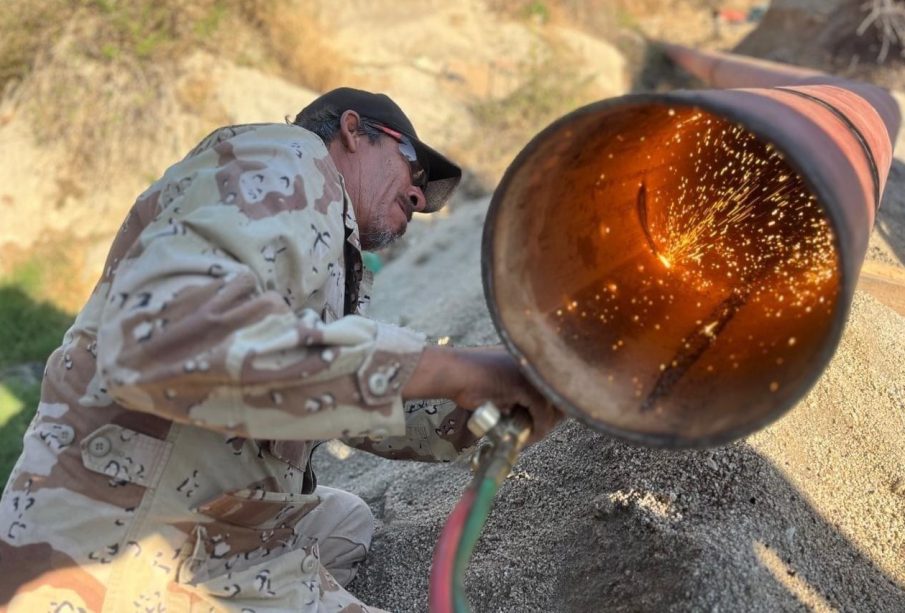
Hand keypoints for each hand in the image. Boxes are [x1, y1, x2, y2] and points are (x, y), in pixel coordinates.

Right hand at [403, 345, 562, 444]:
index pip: (554, 384)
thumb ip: (520, 394)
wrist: (452, 373)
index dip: (552, 408)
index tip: (541, 424)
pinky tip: (525, 438)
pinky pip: (541, 414)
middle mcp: (535, 362)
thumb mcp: (502, 386)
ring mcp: (532, 372)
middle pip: (558, 395)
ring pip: (552, 407)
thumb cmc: (469, 379)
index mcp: (530, 358)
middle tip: (534, 432)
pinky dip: (536, 430)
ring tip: (527, 437)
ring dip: (542, 427)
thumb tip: (534, 414)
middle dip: (551, 418)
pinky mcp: (526, 386)